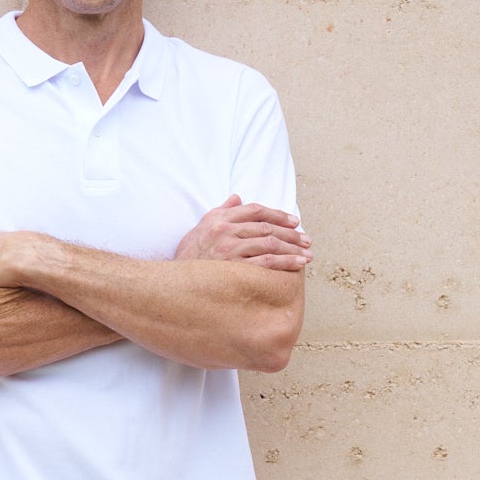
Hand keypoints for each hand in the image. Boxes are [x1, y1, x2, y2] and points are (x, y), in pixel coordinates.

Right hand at [174, 194, 309, 270]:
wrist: (172, 282)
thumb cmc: (188, 257)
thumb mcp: (200, 228)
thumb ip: (221, 211)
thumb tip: (237, 197)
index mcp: (219, 219)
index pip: (255, 211)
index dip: (278, 215)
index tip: (294, 222)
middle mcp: (225, 230)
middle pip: (267, 228)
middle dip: (291, 234)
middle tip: (307, 241)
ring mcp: (230, 249)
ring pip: (270, 244)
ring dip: (292, 249)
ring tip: (307, 255)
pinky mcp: (234, 268)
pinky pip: (265, 264)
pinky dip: (284, 263)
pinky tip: (297, 265)